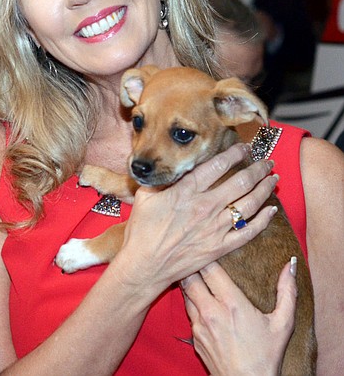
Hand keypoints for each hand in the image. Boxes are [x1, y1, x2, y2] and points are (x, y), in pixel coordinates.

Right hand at [117, 144, 277, 290]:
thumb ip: (160, 180)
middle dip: (258, 168)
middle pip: (240, 181)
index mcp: (186, 191)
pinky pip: (249, 232)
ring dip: (265, 189)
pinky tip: (272, 210)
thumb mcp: (144, 197)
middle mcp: (205, 206)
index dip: (234, 153)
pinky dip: (264, 220)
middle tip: (268, 161)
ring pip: (250, 203)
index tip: (244, 147)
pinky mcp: (220, 247)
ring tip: (273, 179)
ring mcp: (215, 228)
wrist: (144, 265)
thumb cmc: (140, 231)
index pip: (217, 166)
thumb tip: (168, 166)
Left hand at [182, 259, 297, 375]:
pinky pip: (188, 312)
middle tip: (197, 260)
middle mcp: (211, 311)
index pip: (209, 268)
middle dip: (192, 267)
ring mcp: (198, 324)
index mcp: (232, 303)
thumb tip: (290, 265)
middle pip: (189, 277)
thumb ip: (287, 291)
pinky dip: (192, 304)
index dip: (206, 256)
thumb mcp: (283, 323)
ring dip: (190, 285)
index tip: (209, 249)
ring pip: (185, 293)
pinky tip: (201, 302)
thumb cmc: (266, 354)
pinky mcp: (193, 336)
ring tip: (197, 277)